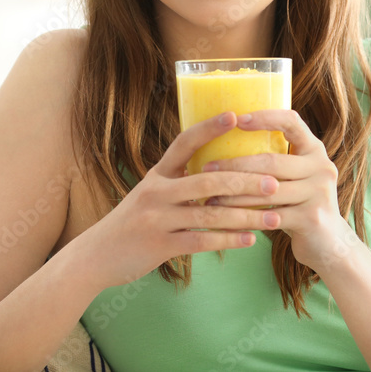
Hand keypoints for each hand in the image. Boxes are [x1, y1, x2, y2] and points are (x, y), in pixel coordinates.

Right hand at [80, 111, 281, 290]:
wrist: (95, 256)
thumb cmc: (132, 222)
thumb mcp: (151, 194)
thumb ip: (180, 183)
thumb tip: (222, 172)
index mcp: (158, 174)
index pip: (185, 142)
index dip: (209, 128)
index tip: (236, 115)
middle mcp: (157, 191)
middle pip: (208, 181)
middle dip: (245, 182)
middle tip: (275, 182)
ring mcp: (157, 218)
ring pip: (210, 215)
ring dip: (246, 216)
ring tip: (274, 218)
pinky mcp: (159, 245)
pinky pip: (201, 241)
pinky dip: (228, 240)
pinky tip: (251, 240)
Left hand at [199, 109, 352, 271]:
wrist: (328, 243)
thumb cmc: (299, 204)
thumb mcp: (295, 176)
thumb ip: (275, 161)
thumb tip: (223, 142)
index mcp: (315, 150)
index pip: (291, 122)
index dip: (265, 117)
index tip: (237, 119)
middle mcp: (322, 167)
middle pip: (272, 161)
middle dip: (235, 165)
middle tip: (207, 169)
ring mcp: (319, 193)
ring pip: (267, 190)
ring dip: (234, 195)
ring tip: (209, 198)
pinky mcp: (312, 218)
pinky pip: (269, 216)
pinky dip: (244, 218)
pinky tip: (225, 221)